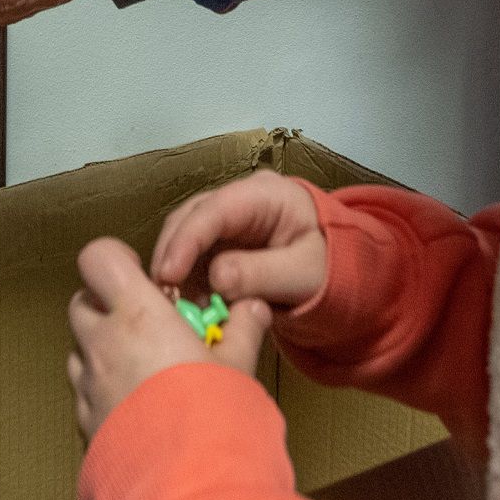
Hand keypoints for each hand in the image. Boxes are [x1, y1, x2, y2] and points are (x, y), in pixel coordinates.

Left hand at [68, 237, 270, 438]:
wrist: (188, 478)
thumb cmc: (210, 416)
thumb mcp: (238, 364)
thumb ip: (242, 328)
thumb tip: (252, 308)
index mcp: (136, 315)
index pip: (98, 258)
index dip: (115, 259)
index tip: (142, 275)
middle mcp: (103, 343)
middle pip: (82, 301)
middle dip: (108, 305)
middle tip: (144, 322)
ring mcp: (89, 384)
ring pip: (80, 348)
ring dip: (103, 347)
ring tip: (143, 365)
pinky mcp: (85, 419)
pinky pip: (85, 390)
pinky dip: (103, 387)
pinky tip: (137, 401)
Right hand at [149, 171, 328, 312]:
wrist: (336, 267)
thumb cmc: (325, 264)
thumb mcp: (303, 273)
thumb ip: (262, 274)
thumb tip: (217, 278)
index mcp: (264, 194)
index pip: (216, 209)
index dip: (187, 240)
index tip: (168, 274)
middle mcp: (238, 197)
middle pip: (190, 217)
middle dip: (172, 255)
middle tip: (163, 296)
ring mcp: (225, 216)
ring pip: (184, 235)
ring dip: (175, 270)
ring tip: (176, 306)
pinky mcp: (218, 238)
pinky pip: (192, 255)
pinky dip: (185, 279)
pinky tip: (187, 303)